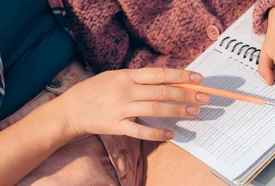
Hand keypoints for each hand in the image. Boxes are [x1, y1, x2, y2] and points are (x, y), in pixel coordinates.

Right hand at [51, 68, 209, 140]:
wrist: (70, 110)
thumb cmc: (95, 90)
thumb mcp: (115, 77)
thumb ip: (139, 79)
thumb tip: (169, 82)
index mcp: (126, 75)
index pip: (159, 74)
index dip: (180, 75)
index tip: (198, 78)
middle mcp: (125, 90)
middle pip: (162, 92)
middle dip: (186, 95)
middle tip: (204, 98)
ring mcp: (121, 109)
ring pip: (155, 110)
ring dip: (177, 111)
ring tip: (194, 113)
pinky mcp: (117, 126)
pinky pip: (141, 131)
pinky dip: (158, 133)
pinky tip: (172, 134)